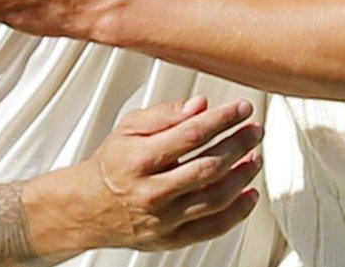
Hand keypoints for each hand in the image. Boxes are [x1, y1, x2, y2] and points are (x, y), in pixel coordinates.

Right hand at [56, 95, 262, 252]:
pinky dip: (238, 212)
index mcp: (140, 160)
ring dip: (244, 176)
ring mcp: (163, 219)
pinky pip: (213, 228)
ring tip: (256, 157)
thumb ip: (166, 114)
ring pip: (215, 198)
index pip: (192, 135)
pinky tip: (250, 193)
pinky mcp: (171, 239)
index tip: (243, 109)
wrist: (88, 208)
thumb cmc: (113, 165)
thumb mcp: (130, 128)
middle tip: (255, 131)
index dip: (223, 119)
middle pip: (208, 167)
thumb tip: (201, 105)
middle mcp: (151, 192)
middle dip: (239, 145)